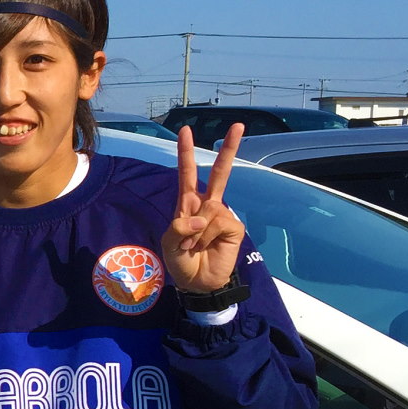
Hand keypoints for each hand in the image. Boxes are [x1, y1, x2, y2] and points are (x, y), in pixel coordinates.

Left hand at [163, 124, 245, 291]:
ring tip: (193, 246)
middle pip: (219, 173)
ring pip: (210, 209)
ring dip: (196, 232)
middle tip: (239, 125)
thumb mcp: (169, 242)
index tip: (185, 131)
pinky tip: (207, 246)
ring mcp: (223, 215)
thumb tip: (203, 215)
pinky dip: (207, 236)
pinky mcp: (234, 227)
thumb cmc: (180, 261)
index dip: (186, 153)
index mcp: (188, 203)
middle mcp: (208, 205)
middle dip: (229, 149)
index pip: (187, 173)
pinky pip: (219, 222)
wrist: (197, 283)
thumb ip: (180, 225)